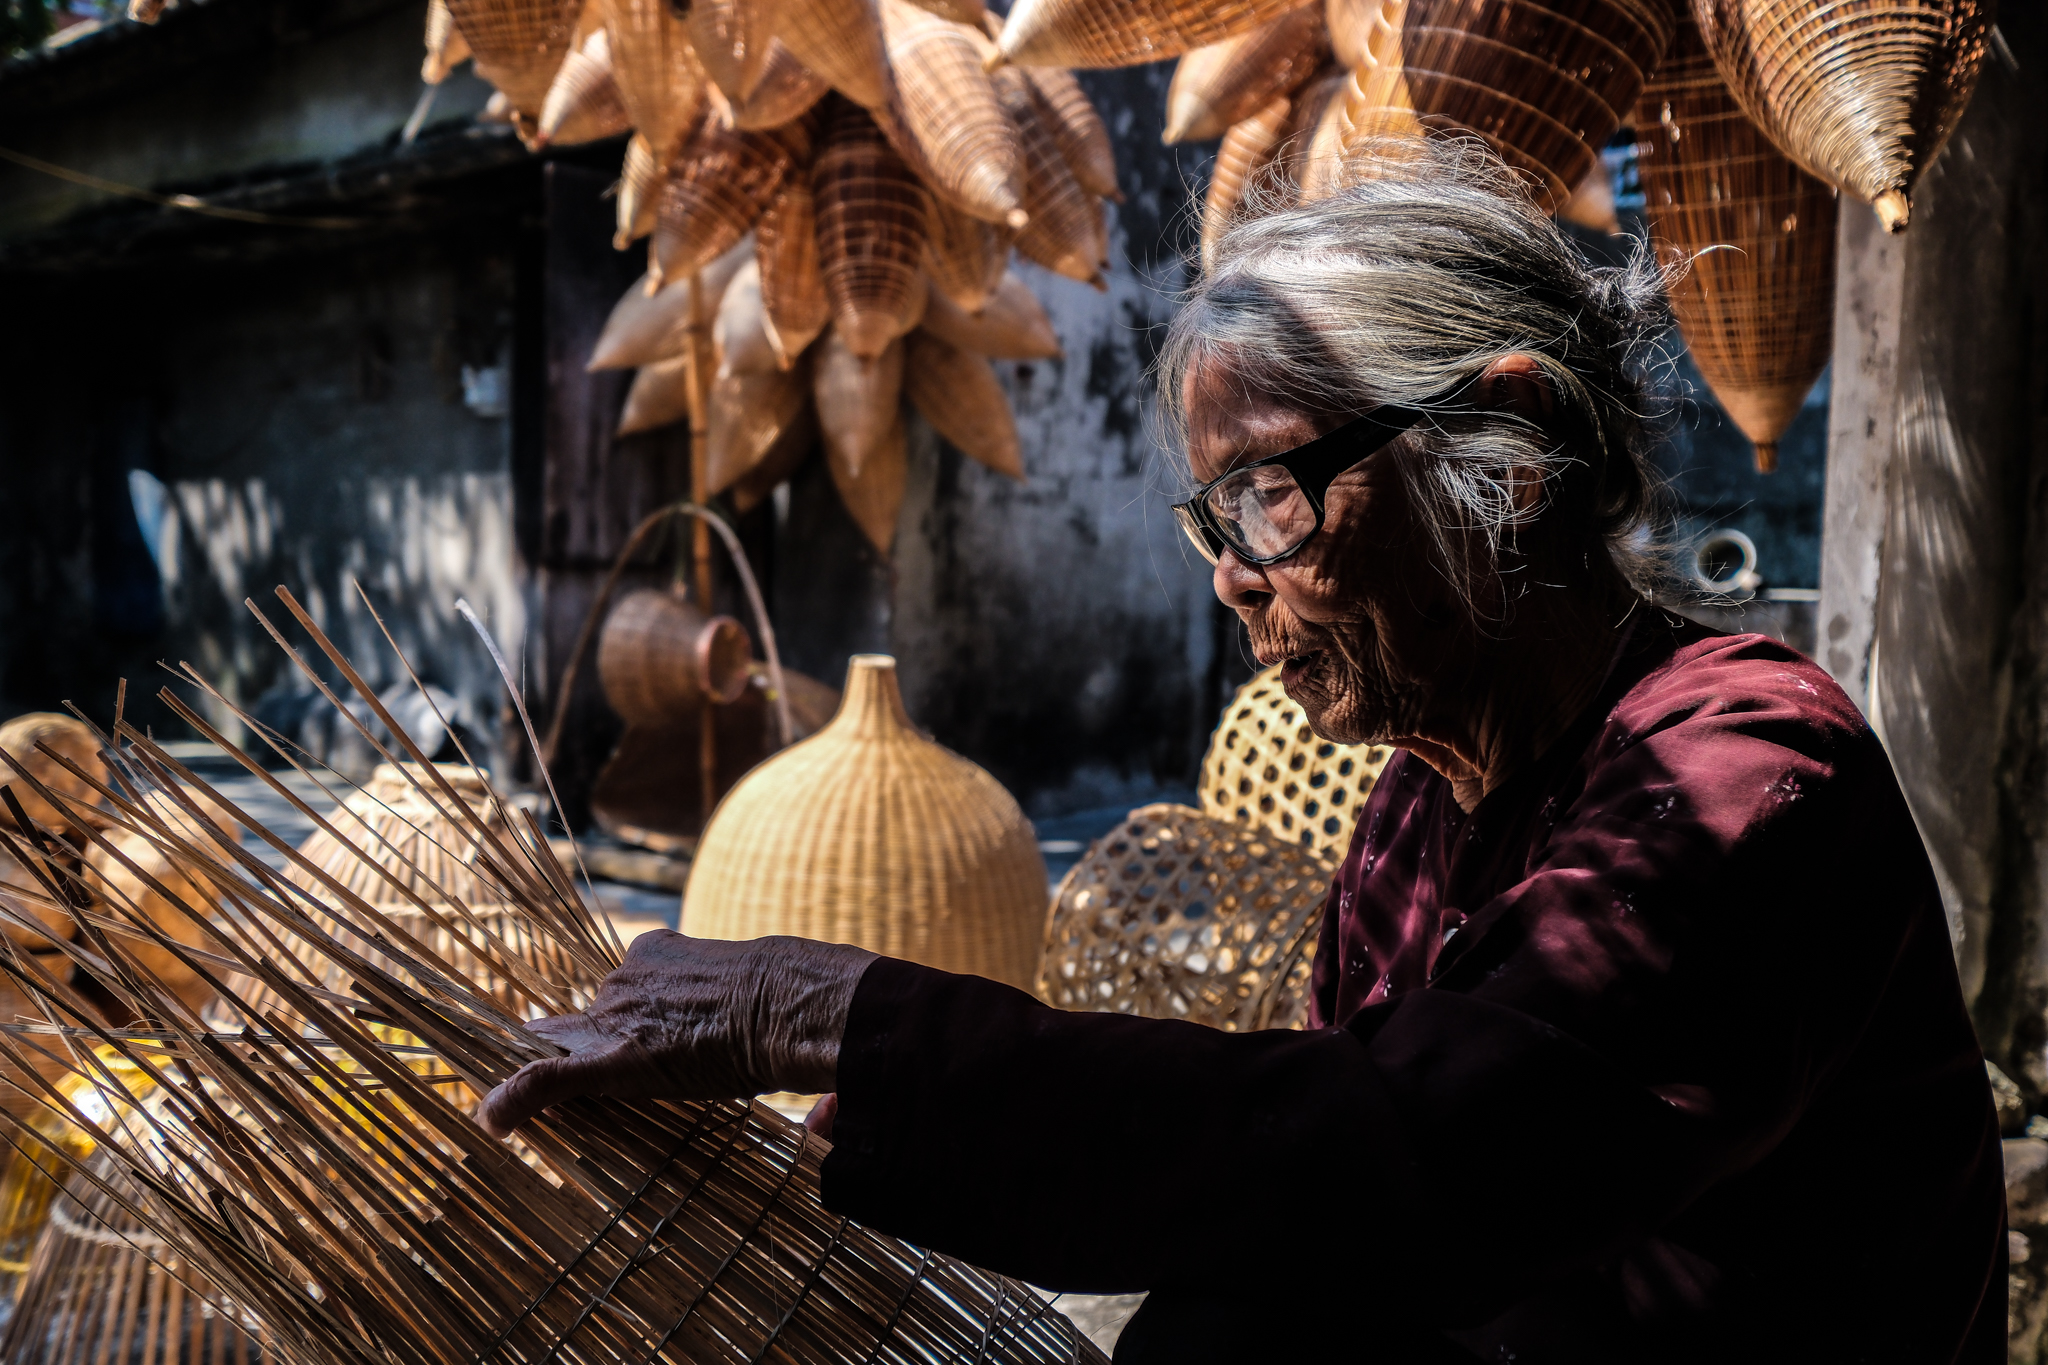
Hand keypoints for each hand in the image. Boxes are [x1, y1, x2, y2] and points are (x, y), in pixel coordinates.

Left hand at [478, 930, 876, 1137]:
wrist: (791, 1000)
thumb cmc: (795, 1000)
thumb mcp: (775, 999)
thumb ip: (765, 1034)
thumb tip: (828, 1124)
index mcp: (658, 951)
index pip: (624, 983)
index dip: (628, 1014)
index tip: (637, 1034)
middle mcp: (625, 978)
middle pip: (595, 1018)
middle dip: (604, 1046)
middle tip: (630, 1077)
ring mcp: (614, 1018)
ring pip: (573, 1047)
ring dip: (574, 1071)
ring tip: (580, 1096)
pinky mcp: (608, 1061)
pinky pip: (547, 1081)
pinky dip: (515, 1100)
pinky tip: (490, 1121)